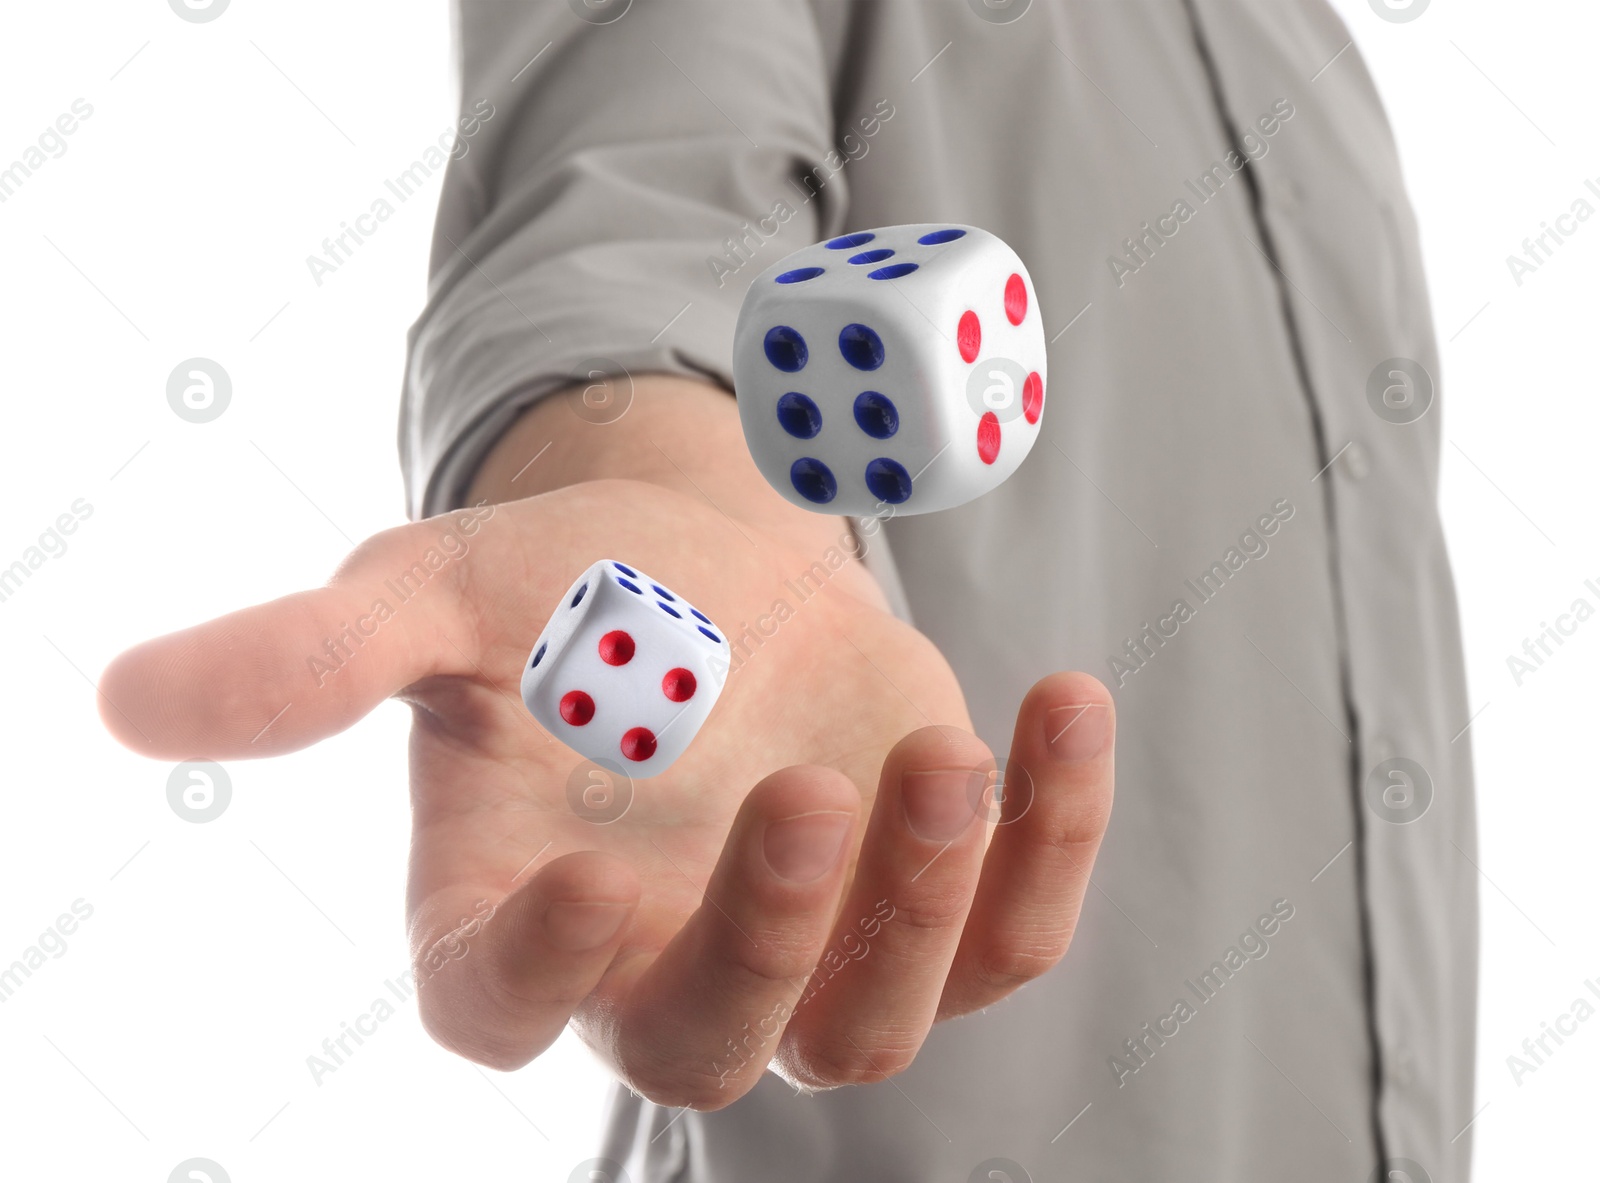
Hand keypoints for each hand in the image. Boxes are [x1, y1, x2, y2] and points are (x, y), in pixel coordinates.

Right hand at [99, 440, 1112, 1112]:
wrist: (707, 558)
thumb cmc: (562, 585)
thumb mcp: (439, 592)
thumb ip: (316, 655)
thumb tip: (128, 699)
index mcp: (517, 904)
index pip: (499, 1010)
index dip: (539, 975)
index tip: (586, 876)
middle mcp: (661, 957)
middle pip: (708, 1045)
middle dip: (769, 943)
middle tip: (808, 794)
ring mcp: (809, 941)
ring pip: (872, 1022)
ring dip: (922, 903)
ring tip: (938, 746)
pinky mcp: (925, 891)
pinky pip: (1007, 929)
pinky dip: (1050, 840)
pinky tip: (1062, 704)